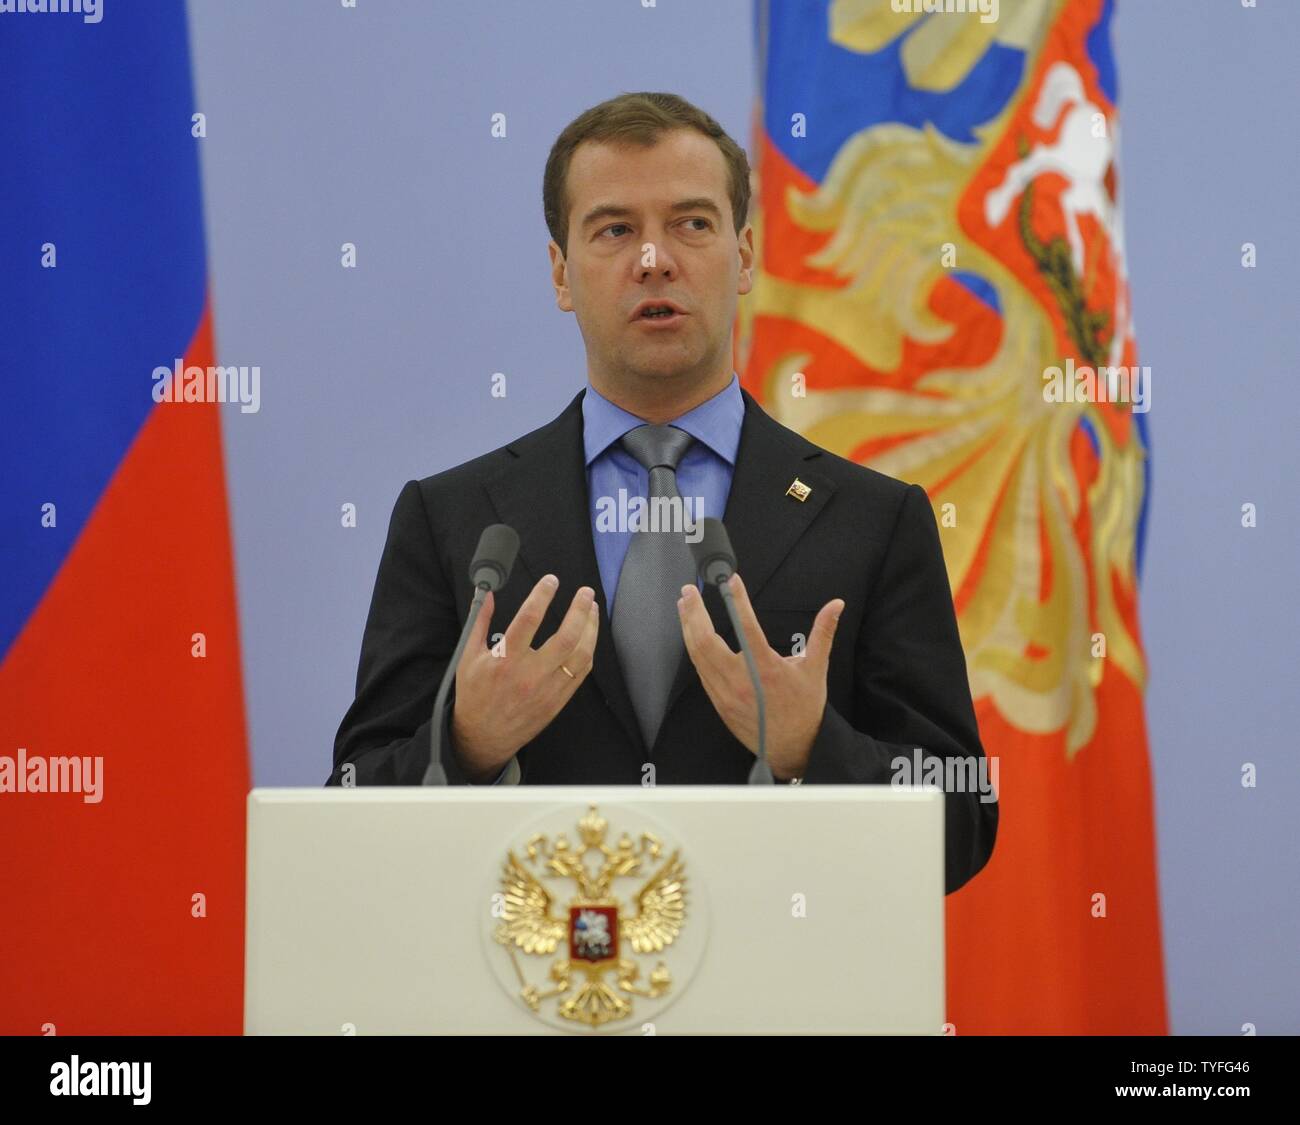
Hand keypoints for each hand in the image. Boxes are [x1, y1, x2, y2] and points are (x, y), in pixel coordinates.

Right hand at [450, 574, 598, 780]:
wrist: (483, 737)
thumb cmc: (475, 694)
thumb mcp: (468, 656)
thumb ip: (479, 621)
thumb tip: (488, 593)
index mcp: (505, 660)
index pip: (529, 619)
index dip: (542, 595)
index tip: (551, 580)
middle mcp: (529, 674)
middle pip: (566, 636)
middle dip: (580, 609)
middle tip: (586, 592)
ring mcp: (548, 689)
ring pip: (581, 654)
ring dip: (591, 628)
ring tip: (592, 609)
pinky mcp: (558, 701)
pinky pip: (581, 672)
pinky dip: (588, 650)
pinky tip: (588, 636)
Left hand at [677, 573, 843, 780]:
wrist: (794, 748)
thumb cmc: (805, 708)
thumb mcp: (816, 669)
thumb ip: (823, 633)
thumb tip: (836, 605)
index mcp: (765, 669)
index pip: (746, 626)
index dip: (737, 601)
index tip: (730, 581)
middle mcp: (741, 680)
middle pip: (706, 641)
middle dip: (695, 613)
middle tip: (690, 592)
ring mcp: (725, 693)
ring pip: (698, 655)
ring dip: (688, 628)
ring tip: (685, 606)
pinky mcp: (718, 702)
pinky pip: (701, 671)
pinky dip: (694, 649)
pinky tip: (692, 635)